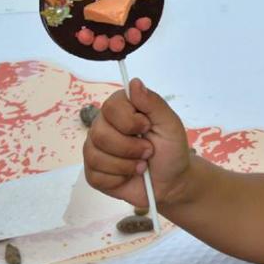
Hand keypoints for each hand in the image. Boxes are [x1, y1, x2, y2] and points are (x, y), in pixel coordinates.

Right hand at [83, 78, 192, 209]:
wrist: (171, 181)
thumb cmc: (171, 149)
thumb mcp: (169, 124)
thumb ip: (153, 102)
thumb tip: (134, 82)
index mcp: (120, 109)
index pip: (110, 107)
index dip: (129, 121)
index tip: (147, 128)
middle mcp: (103, 126)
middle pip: (100, 134)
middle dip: (130, 148)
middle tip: (148, 151)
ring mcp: (95, 149)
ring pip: (96, 156)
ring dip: (126, 165)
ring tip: (141, 165)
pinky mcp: (92, 172)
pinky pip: (95, 176)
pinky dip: (118, 179)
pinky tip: (128, 176)